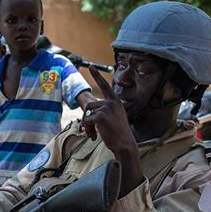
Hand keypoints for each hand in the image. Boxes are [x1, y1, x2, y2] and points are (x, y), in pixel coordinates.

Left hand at [82, 66, 142, 193]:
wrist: (124, 144)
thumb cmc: (118, 134)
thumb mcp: (113, 118)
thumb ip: (104, 111)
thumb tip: (88, 112)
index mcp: (116, 101)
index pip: (105, 86)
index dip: (97, 76)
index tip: (91, 67)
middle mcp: (112, 102)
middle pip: (89, 105)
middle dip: (86, 119)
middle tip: (90, 131)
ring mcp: (106, 108)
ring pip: (86, 113)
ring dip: (86, 125)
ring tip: (93, 134)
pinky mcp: (100, 116)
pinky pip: (86, 121)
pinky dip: (87, 130)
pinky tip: (93, 137)